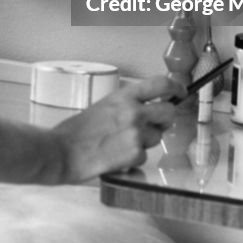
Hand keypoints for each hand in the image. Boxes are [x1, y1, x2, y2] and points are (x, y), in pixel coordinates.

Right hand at [52, 75, 184, 182]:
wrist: (63, 151)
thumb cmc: (78, 130)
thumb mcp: (105, 105)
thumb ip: (128, 104)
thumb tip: (148, 107)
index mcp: (124, 96)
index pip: (161, 83)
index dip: (176, 87)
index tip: (180, 92)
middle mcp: (134, 111)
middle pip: (169, 112)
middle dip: (164, 120)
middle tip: (154, 125)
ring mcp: (136, 133)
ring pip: (157, 137)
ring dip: (146, 142)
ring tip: (122, 143)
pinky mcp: (134, 154)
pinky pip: (144, 156)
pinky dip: (133, 159)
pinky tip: (116, 156)